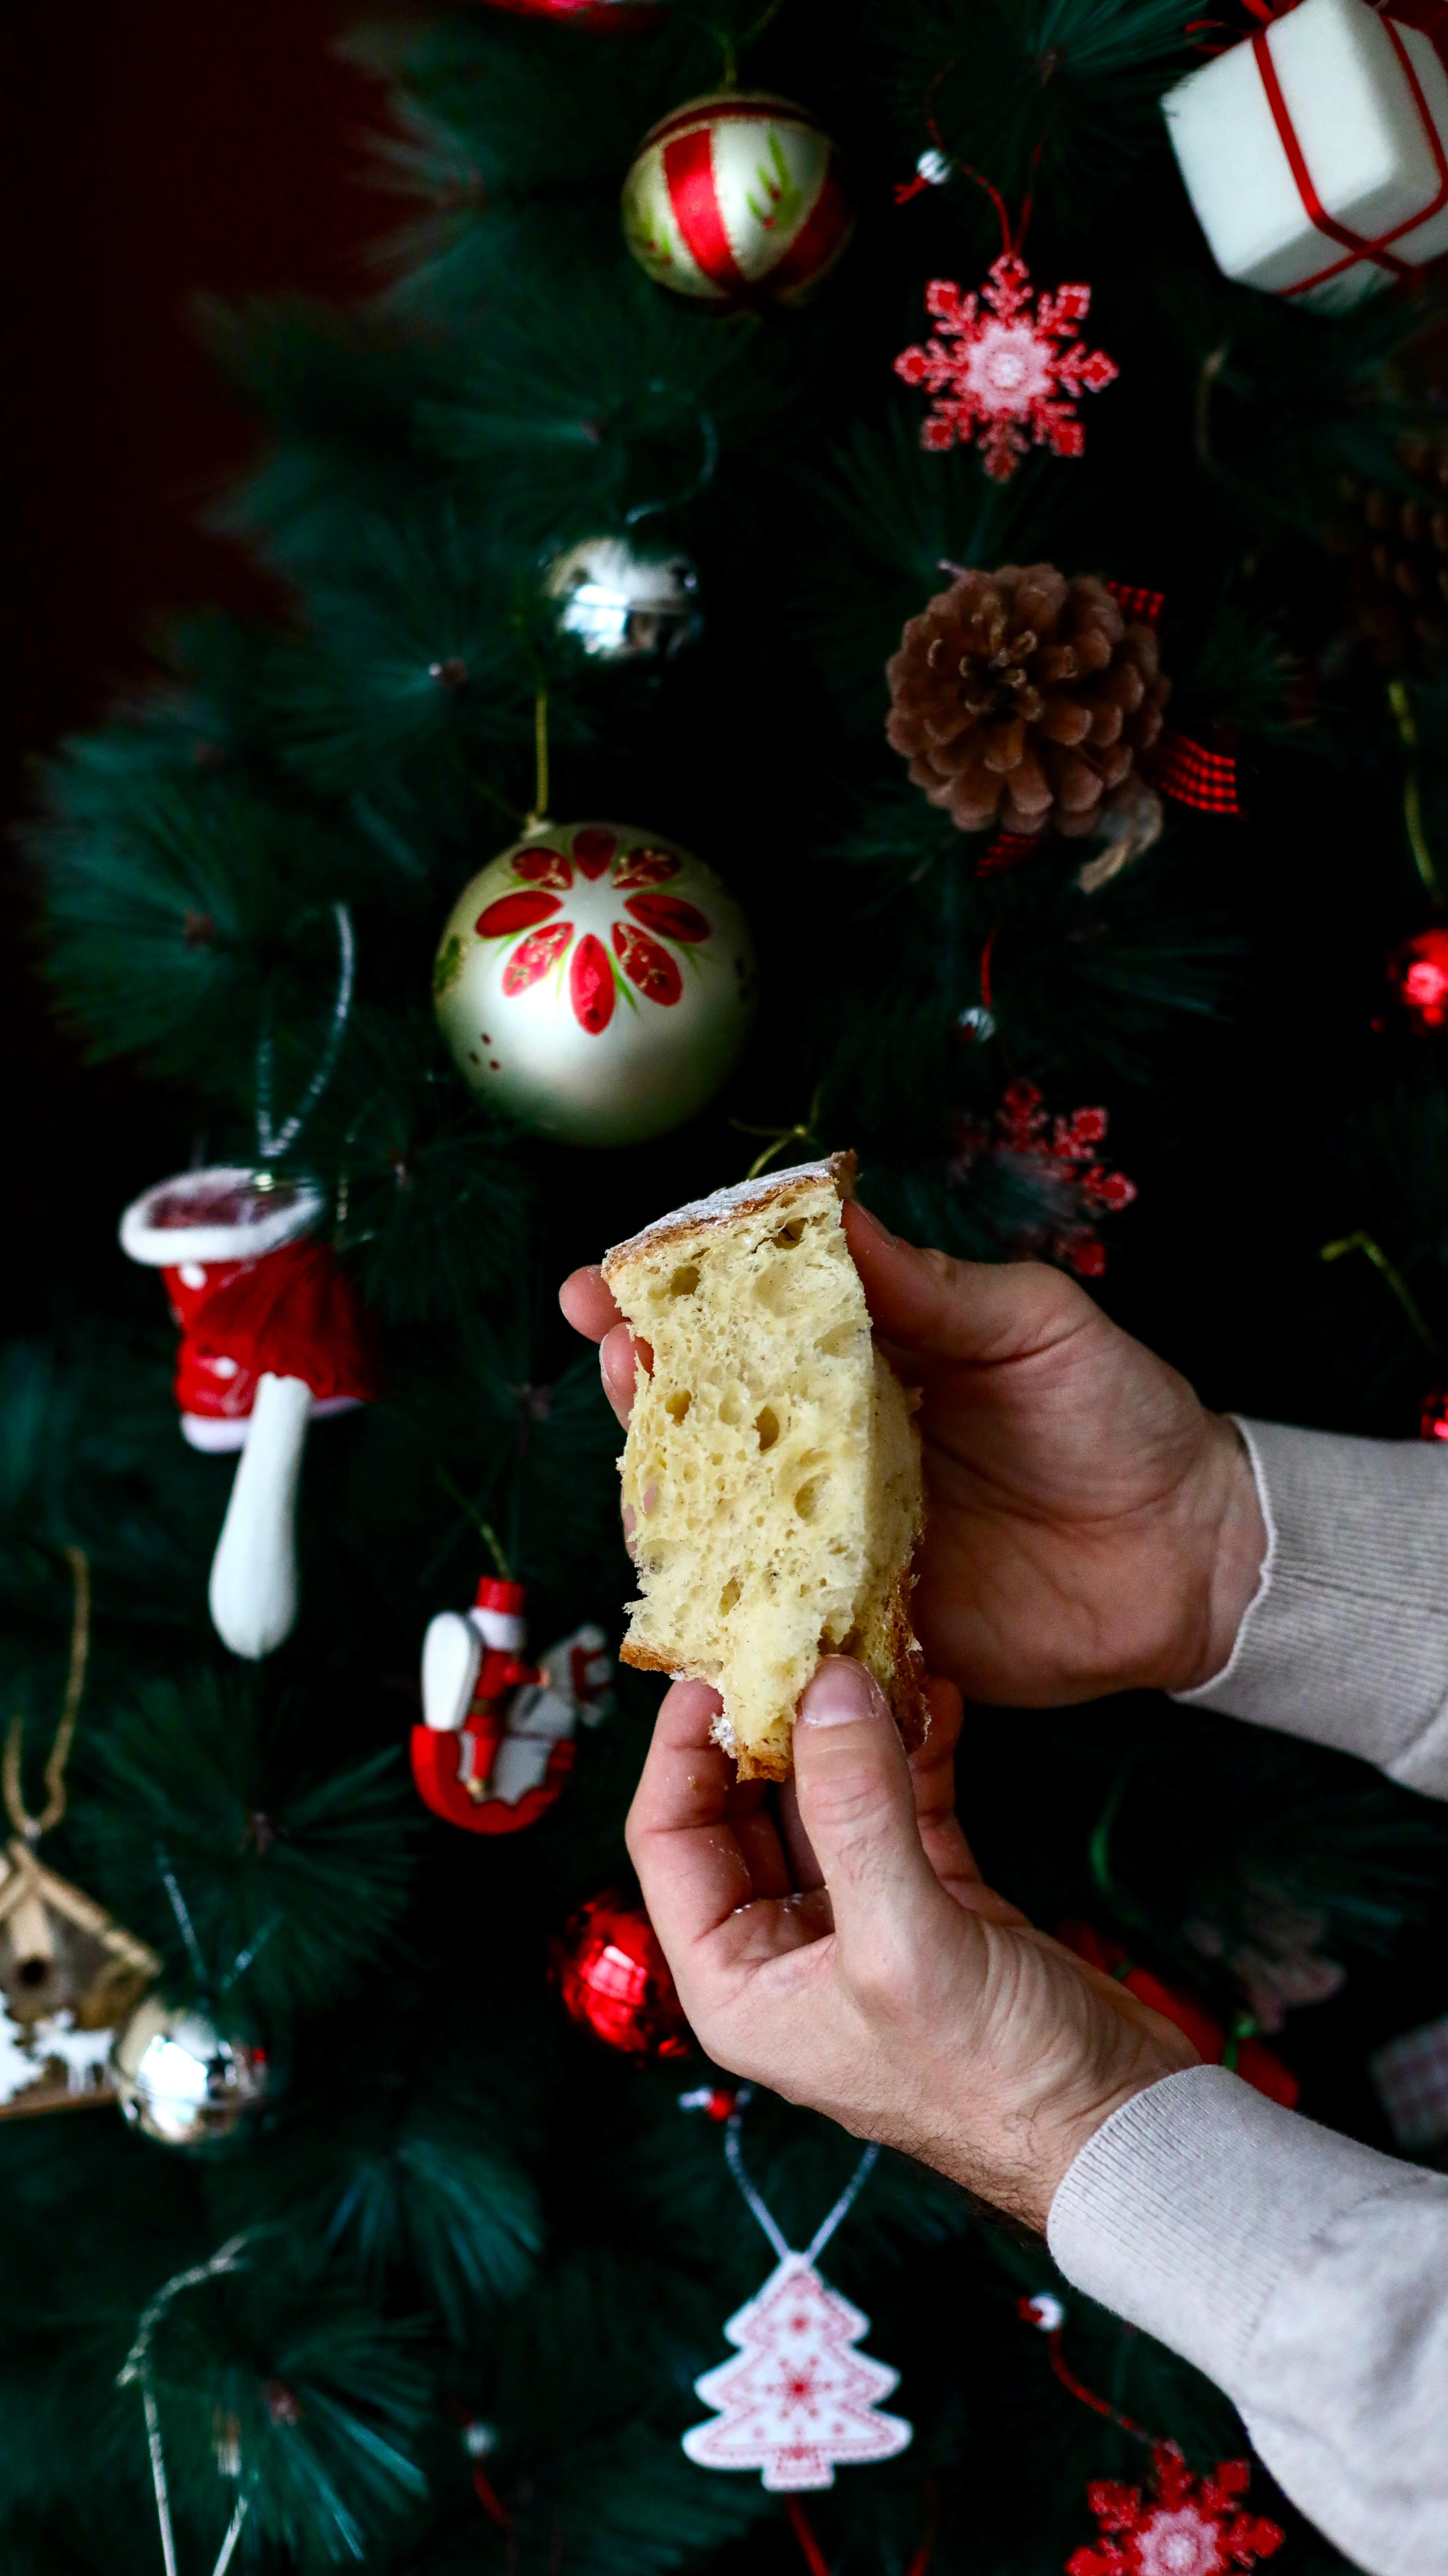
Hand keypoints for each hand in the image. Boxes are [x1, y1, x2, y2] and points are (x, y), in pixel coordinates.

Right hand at [560, 1211, 1264, 1704]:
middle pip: (711, 1415)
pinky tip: (691, 1586)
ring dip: (668, 1490)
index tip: (608, 1280)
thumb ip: (930, 1284)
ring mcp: (841, 1537)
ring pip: (725, 1515)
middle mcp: (835, 1447)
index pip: (749, 1319)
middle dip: (644, 1384)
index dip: (673, 1297)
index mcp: (867, 1359)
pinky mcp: (865, 1620)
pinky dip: (731, 1605)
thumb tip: (831, 1209)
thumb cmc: (1120, 1417)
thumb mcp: (1033, 1323)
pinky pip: (781, 1614)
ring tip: (640, 1461)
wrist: (1188, 1554)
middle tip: (610, 1352)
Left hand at [626, 1657, 1196, 2228]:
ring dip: (848, 1723)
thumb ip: (858, 1810)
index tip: (719, 1662)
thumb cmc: (993, 2079)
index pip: (669, 1837)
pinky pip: (901, 1803)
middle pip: (743, 1805)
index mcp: (738, 1979)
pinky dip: (913, 1747)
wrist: (1117, 2132)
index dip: (683, 1746)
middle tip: (795, 1633)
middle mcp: (785, 1949)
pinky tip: (932, 1688)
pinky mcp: (935, 1902)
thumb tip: (825, 1686)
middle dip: (771, 1720)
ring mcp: (861, 1921)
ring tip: (869, 1641)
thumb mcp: (904, 1943)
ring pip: (828, 1795)